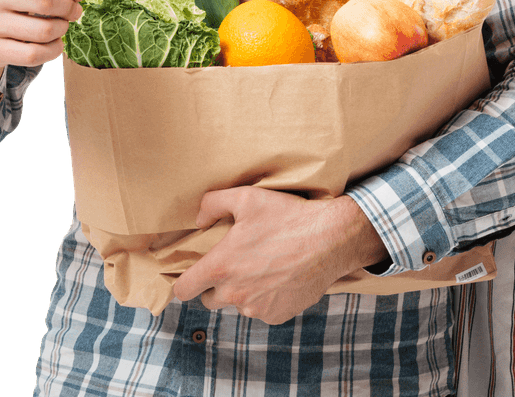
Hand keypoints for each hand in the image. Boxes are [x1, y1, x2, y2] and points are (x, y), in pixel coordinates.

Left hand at [171, 187, 387, 324]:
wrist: (330, 239)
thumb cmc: (288, 216)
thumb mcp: (247, 198)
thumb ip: (213, 204)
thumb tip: (199, 220)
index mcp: (222, 267)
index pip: (184, 290)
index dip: (184, 283)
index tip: (192, 276)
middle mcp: (234, 293)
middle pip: (209, 300)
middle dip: (216, 285)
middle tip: (235, 265)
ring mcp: (256, 308)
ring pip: (238, 305)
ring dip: (244, 291)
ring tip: (264, 267)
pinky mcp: (277, 316)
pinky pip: (263, 310)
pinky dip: (267, 298)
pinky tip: (281, 277)